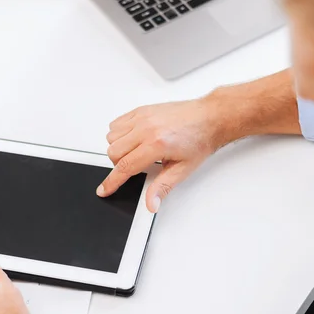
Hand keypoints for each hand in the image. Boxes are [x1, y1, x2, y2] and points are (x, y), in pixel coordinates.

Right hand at [97, 98, 222, 212]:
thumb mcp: (183, 169)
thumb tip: (152, 204)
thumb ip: (163, 187)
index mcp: (157, 144)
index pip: (125, 167)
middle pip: (113, 152)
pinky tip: (134, 139)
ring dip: (118, 148)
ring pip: (112, 137)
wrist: (209, 118)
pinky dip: (120, 133)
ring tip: (136, 152)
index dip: (112, 181)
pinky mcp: (141, 110)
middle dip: (119, 164)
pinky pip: (117, 123)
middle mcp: (146, 128)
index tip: (104, 189)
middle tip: (135, 167)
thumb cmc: (199, 140)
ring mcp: (142, 117)